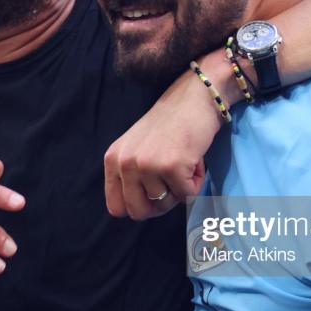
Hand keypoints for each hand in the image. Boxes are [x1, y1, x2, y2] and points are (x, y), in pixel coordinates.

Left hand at [104, 73, 217, 219]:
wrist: (196, 97)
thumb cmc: (171, 124)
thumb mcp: (137, 148)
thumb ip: (130, 176)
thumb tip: (138, 212)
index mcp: (113, 159)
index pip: (116, 207)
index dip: (138, 207)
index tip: (153, 195)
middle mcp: (125, 163)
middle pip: (139, 212)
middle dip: (159, 204)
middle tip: (171, 181)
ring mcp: (147, 165)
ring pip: (165, 204)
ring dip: (180, 188)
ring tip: (183, 161)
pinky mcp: (171, 167)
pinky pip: (187, 195)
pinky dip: (197, 181)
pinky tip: (195, 159)